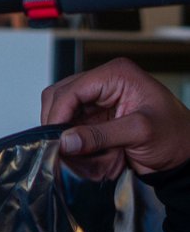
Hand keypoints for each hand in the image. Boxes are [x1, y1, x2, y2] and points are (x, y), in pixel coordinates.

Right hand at [44, 60, 189, 180]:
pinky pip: (71, 130)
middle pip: (58, 99)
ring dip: (68, 138)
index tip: (55, 139)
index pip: (72, 89)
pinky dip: (76, 145)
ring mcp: (97, 102)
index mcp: (117, 75)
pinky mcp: (94, 119)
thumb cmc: (175, 135)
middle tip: (65, 148)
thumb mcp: (140, 132)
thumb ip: (101, 135)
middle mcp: (103, 84)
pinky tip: (93, 155)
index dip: (58, 114)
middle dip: (61, 126)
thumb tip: (66, 141)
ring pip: (61, 116)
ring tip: (87, 155)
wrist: (184, 154)